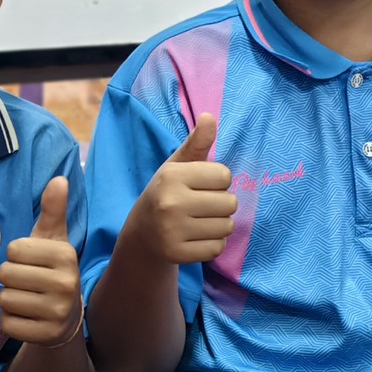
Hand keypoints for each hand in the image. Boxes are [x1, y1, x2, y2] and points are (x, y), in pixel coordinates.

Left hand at [0, 177, 83, 347]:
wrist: (68, 317)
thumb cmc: (53, 270)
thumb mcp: (54, 240)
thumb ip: (53, 210)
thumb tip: (58, 179)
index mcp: (66, 256)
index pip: (13, 250)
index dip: (16, 256)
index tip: (33, 262)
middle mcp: (66, 284)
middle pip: (5, 274)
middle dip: (10, 278)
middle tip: (28, 283)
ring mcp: (57, 312)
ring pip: (4, 299)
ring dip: (9, 300)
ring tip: (29, 300)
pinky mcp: (45, 335)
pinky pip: (6, 323)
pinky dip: (10, 321)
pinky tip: (28, 317)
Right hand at [123, 114, 237, 264]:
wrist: (142, 232)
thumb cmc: (168, 192)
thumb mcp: (178, 165)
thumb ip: (197, 142)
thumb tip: (210, 117)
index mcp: (172, 176)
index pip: (225, 176)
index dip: (218, 181)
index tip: (200, 186)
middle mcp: (170, 203)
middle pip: (230, 203)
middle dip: (221, 204)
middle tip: (200, 206)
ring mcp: (172, 231)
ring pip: (226, 227)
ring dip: (218, 225)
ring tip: (198, 222)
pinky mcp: (176, 255)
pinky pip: (217, 248)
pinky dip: (212, 244)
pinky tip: (195, 238)